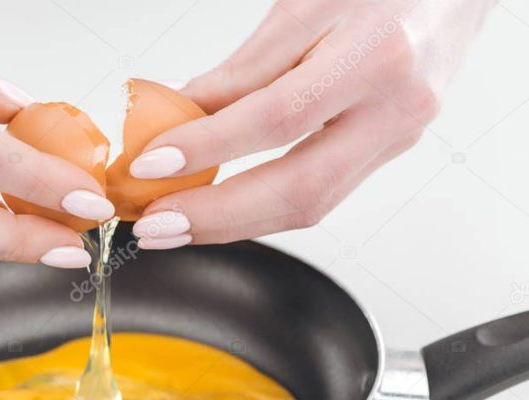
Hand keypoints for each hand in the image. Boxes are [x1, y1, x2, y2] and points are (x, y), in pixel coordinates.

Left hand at [130, 0, 493, 248]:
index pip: (278, 117)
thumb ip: (243, 68)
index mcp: (376, 56)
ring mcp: (398, 138)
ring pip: (311, 206)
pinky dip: (263, 210)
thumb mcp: (303, 5)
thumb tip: (177, 115)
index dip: (209, 147)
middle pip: (300, 188)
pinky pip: (321, 195)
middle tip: (155, 225)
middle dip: (217, 216)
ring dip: (235, 226)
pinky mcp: (388, 153)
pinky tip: (221, 212)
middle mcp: (396, 109)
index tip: (151, 164)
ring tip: (174, 228)